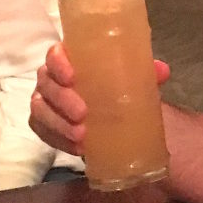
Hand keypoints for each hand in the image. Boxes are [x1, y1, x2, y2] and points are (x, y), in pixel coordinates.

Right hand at [29, 42, 169, 153]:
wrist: (112, 113)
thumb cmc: (116, 86)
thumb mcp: (133, 78)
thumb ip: (146, 72)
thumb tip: (162, 71)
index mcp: (71, 60)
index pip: (55, 54)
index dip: (58, 63)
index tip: (72, 77)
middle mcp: (52, 78)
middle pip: (46, 83)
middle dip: (62, 99)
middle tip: (83, 114)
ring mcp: (46, 101)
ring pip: (39, 109)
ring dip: (58, 124)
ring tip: (81, 136)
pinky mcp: (45, 124)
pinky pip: (42, 132)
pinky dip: (57, 140)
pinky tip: (76, 149)